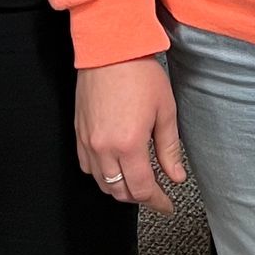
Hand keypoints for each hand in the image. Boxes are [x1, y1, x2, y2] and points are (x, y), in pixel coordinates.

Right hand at [76, 57, 185, 215]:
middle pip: (119, 191)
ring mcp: (88, 140)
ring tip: (136, 181)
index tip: (167, 205)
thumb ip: (169, 149)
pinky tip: (114, 166)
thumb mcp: (164, 111)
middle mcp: (104, 147)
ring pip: (101, 182)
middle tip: (155, 194)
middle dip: (139, 197)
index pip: (141, 189)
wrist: (109, 49)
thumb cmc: (139, 73)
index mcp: (129, 144)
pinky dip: (101, 174)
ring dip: (119, 188)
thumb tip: (176, 176)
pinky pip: (86, 165)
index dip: (157, 202)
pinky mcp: (78, 131)